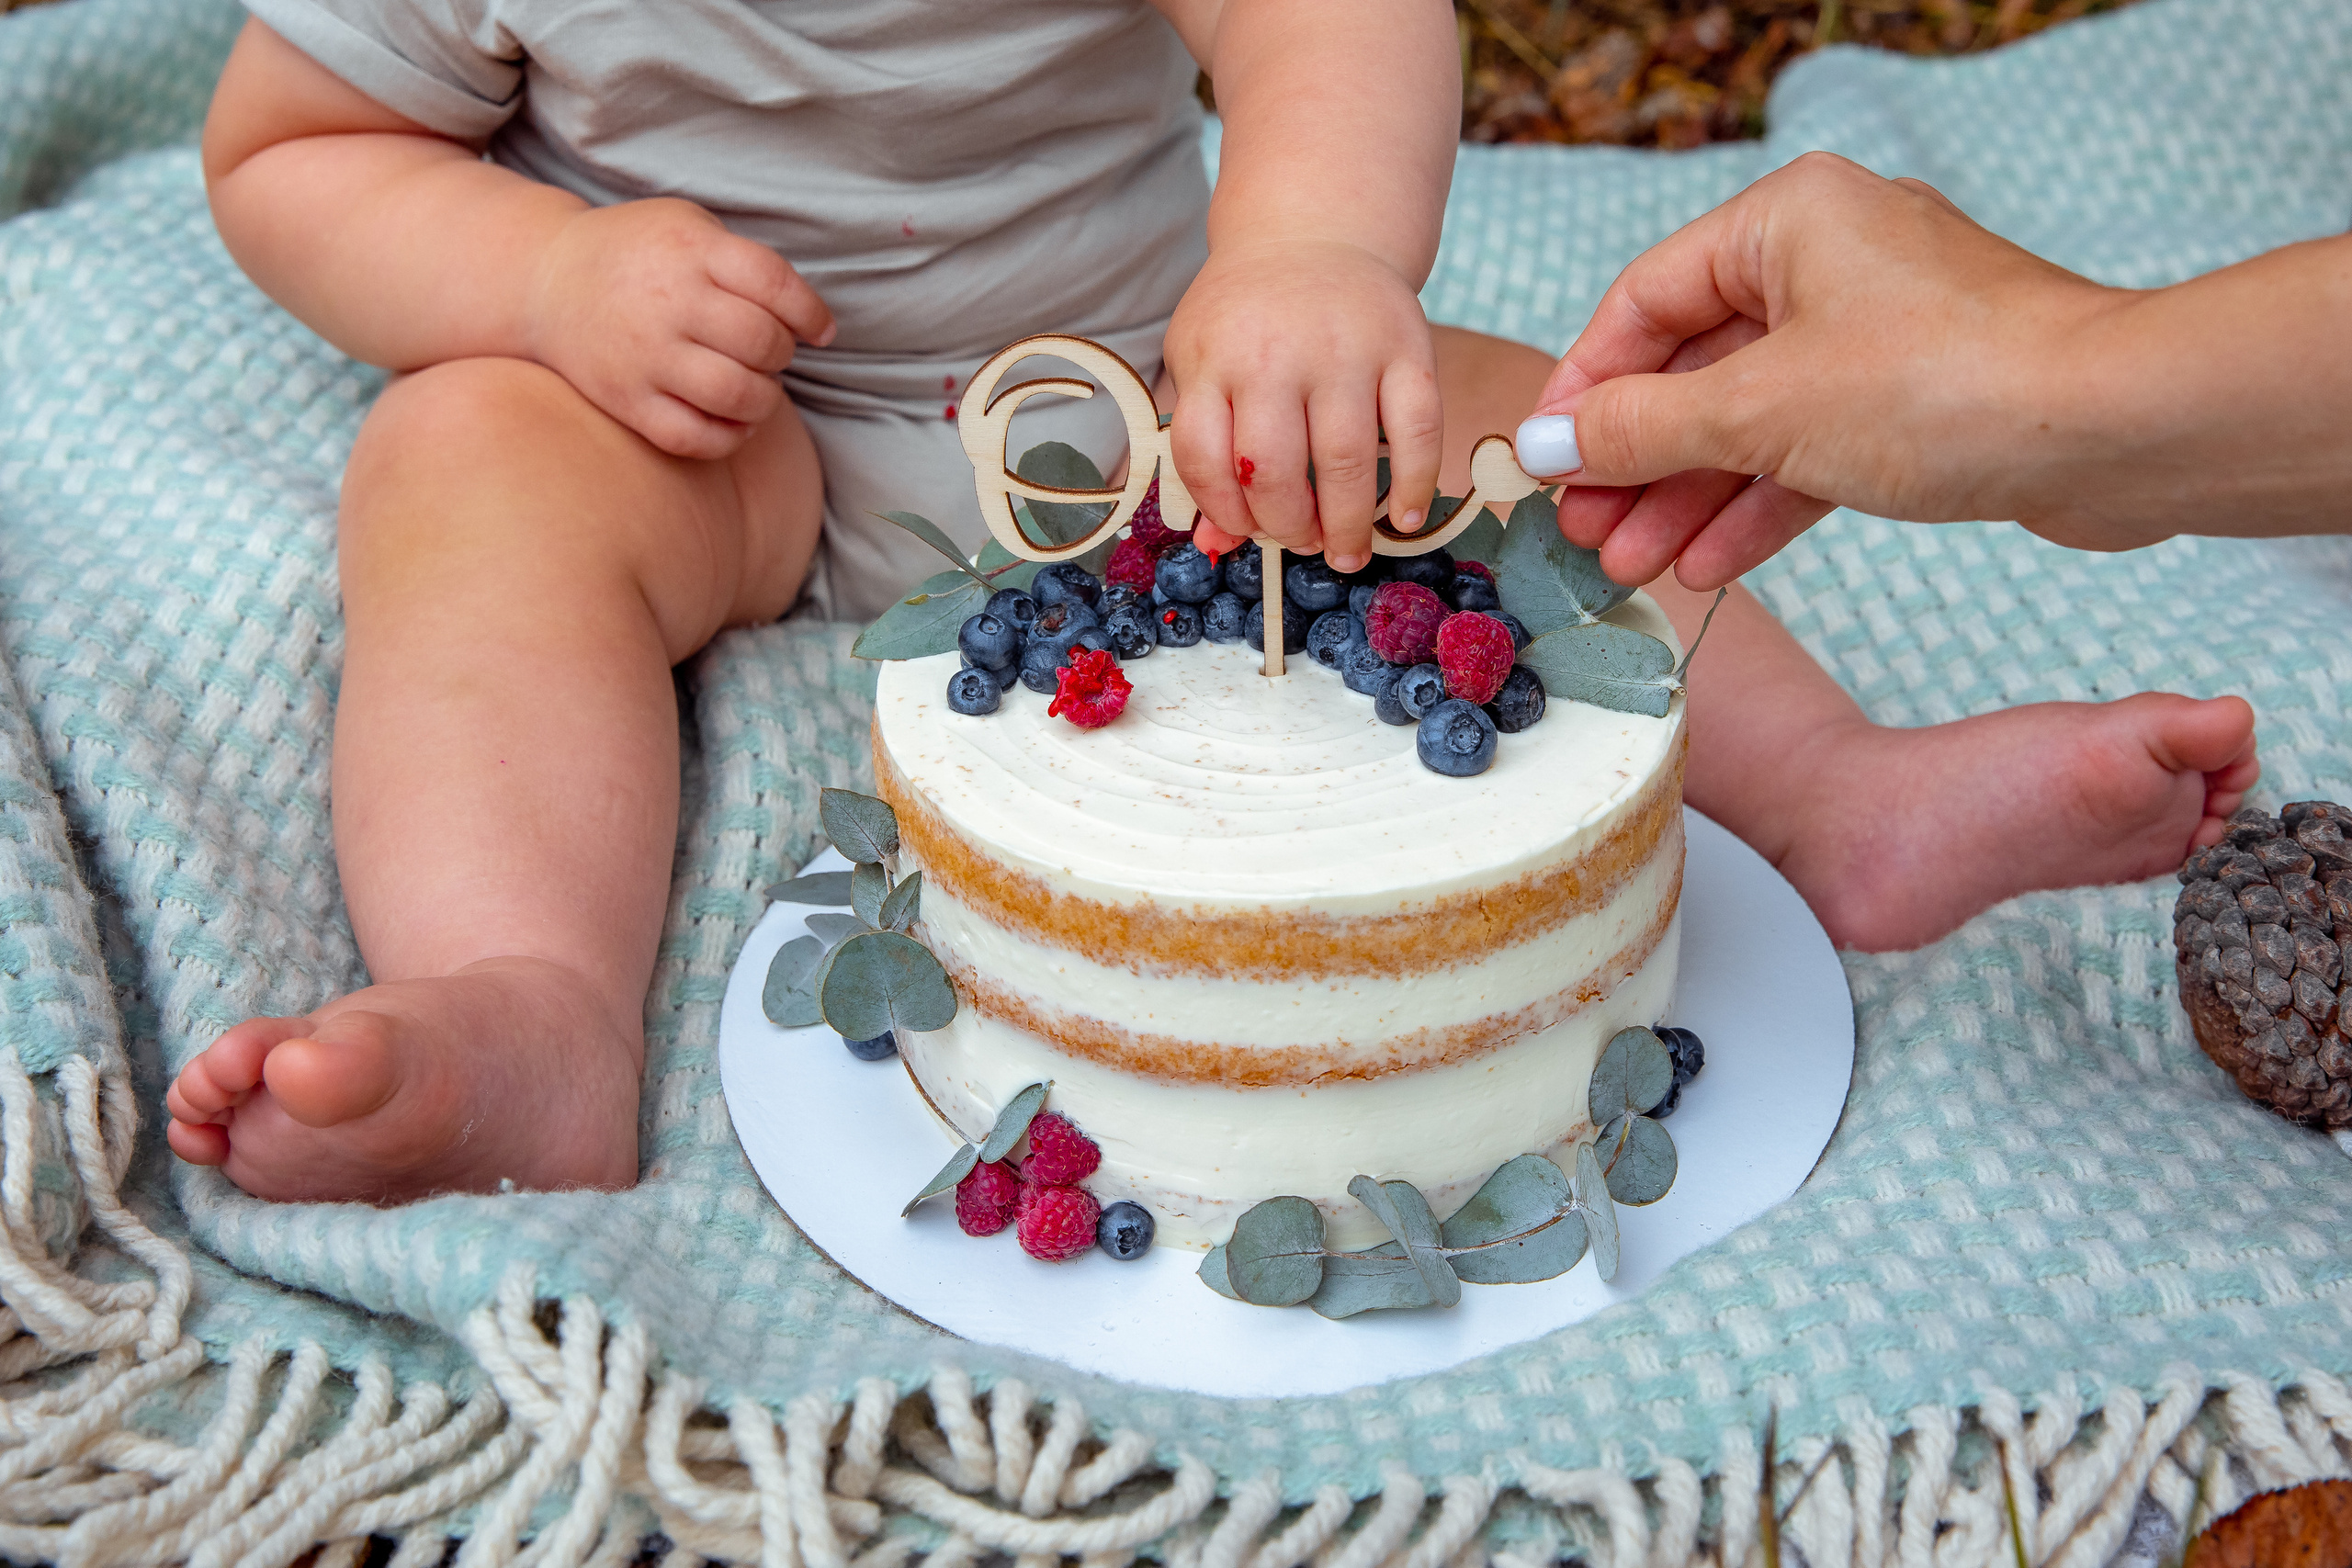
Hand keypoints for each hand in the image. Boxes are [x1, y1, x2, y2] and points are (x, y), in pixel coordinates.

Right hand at [522, 198, 835, 460]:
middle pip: (761, 342)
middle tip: (768, 354)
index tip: (819, 331)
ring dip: (764, 399)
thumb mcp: (689, 226)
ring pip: (736, 394)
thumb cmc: (640, 255)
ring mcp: (644, 354)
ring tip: (754, 387)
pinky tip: (732, 420)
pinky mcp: (625, 399)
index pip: (774, 284)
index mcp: (689, 248)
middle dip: (781, 354)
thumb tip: (811, 322)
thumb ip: (747, 263)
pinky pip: (695, 437)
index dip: (811, 314)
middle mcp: (666, 300)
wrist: (546, 281)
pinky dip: (729, 438)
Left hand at [1165, 238, 1441, 571]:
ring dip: (1348, 524)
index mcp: (1212, 358)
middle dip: (1288, 527)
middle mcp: (1274, 352)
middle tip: (1303, 542)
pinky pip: (1417, 432)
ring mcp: (1345, 348)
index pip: (1205, 458)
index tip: (1246, 531)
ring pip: (1345, 461)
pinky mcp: (1406, 346)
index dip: (1225, 512)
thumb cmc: (1248, 318)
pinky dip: (1414, 485)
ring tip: (1347, 550)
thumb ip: (1204, 448)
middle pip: (1273, 470)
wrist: (1311, 232)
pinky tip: (1405, 518)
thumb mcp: (1201, 365)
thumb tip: (1216, 543)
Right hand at [1525, 152, 2121, 588]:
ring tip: (1630, 567)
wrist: (2115, 430)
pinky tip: (1706, 563)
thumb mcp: (1760, 410)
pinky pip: (1810, 449)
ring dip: (1687, 496)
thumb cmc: (1945, 385)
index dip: (1585, 388)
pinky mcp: (1916, 400)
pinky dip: (1758, 503)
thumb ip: (1642, 429)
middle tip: (1580, 531)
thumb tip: (1544, 443)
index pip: (1644, 300)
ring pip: (1751, 418)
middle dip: (1635, 460)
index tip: (1540, 461)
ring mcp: (1878, 333)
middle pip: (1695, 366)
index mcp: (1787, 219)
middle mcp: (1831, 260)